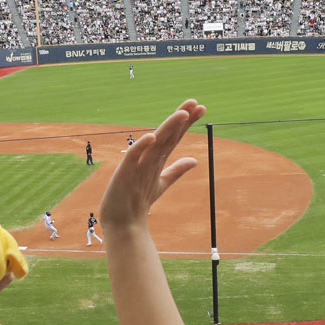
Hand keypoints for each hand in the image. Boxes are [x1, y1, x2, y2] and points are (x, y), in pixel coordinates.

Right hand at [100, 99, 204, 232]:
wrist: (123, 222)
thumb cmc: (137, 201)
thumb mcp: (162, 184)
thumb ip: (176, 171)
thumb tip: (195, 160)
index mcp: (157, 159)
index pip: (175, 136)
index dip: (186, 123)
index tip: (201, 108)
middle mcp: (148, 158)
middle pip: (167, 134)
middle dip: (180, 119)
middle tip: (194, 102)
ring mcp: (137, 164)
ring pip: (155, 143)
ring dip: (167, 128)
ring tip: (182, 114)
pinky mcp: (125, 173)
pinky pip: (134, 158)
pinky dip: (141, 147)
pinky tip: (151, 137)